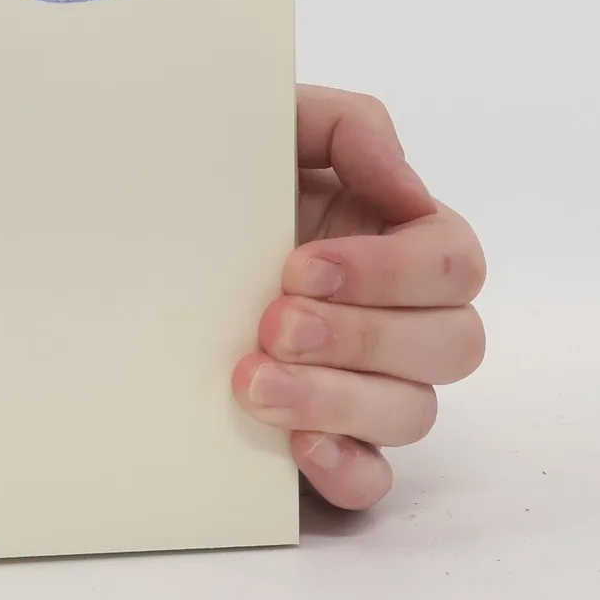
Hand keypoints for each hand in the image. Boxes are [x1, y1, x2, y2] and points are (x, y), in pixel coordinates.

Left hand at [233, 86, 485, 510]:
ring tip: (251, 383)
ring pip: (412, 413)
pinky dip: (345, 467)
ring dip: (337, 399)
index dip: (389, 271)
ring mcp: (371, 380)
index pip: (453, 264)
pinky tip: (294, 447)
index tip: (299, 265)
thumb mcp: (276, 122)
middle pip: (451, 344)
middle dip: (361, 337)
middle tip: (273, 324)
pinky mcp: (332, 437)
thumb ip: (351, 128)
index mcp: (398, 234)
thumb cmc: (222, 166)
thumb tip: (409, 190)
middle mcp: (399, 312)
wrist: (146, 219)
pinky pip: (372, 478)